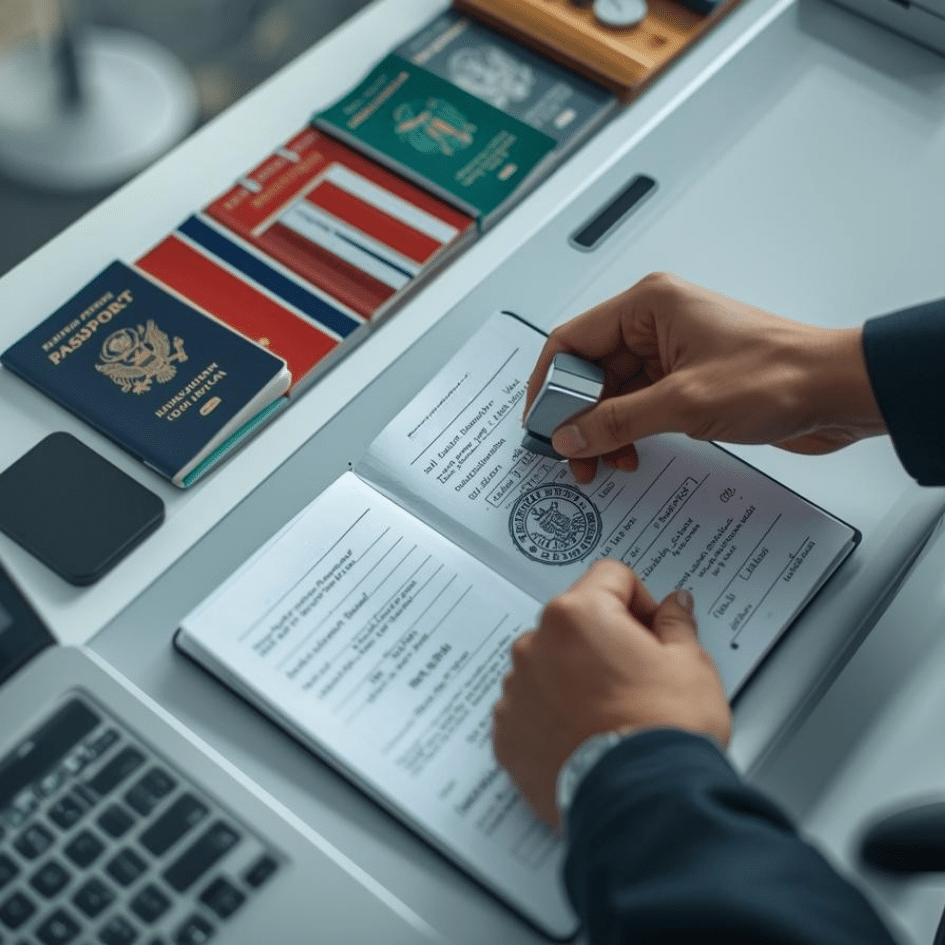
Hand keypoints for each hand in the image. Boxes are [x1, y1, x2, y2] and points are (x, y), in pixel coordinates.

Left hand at [492, 560, 730, 829]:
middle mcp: (536, 644)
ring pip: (549, 663)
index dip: (641, 601)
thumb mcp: (690, 665)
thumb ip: (676, 624)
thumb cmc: (664, 732)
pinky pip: (530, 707)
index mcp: (578, 615)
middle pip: (575, 621)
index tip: (653, 630)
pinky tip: (586, 736)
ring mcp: (516, 689)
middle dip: (604, 640)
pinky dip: (552, 715)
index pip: (610, 577)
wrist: (642, 802)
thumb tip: (674, 606)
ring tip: (612, 714)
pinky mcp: (507, 732)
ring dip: (574, 677)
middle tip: (638, 677)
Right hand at [525, 273, 886, 482]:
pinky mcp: (687, 380)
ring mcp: (671, 353)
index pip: (571, 339)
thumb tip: (569, 434)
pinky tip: (631, 455)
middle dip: (578, 416)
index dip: (548, 383)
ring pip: (613, 394)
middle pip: (589, 371)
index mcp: (648, 306)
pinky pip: (640, 406)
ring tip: (605, 462)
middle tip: (572, 455)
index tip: (540, 423)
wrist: (837, 391)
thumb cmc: (779, 374)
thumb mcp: (682, 403)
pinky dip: (629, 432)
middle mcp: (655, 324)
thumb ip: (616, 421)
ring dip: (604, 430)